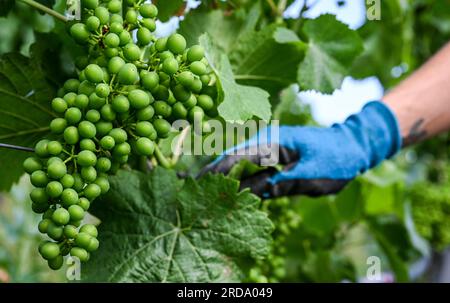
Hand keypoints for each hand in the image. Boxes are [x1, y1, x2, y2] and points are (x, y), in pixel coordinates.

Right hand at [200, 101, 401, 197]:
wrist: (352, 146)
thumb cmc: (337, 158)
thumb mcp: (314, 174)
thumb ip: (285, 183)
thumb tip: (257, 193)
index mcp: (272, 141)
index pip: (236, 156)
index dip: (216, 171)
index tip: (198, 185)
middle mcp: (264, 143)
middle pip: (231, 160)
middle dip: (213, 175)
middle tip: (193, 193)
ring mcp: (267, 151)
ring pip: (238, 166)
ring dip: (224, 180)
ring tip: (204, 195)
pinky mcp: (271, 160)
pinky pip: (251, 171)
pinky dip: (240, 182)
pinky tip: (230, 194)